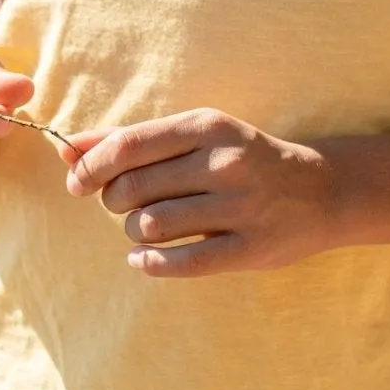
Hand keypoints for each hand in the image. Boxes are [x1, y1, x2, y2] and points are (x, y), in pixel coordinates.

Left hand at [60, 107, 332, 276]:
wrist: (320, 190)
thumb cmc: (243, 157)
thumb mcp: (197, 134)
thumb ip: (133, 140)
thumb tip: (68, 148)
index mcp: (207, 126)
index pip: (130, 145)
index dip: (91, 166)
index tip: (77, 180)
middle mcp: (224, 162)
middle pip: (134, 188)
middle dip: (113, 201)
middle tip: (122, 205)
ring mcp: (239, 206)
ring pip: (152, 225)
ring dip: (134, 232)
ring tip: (145, 227)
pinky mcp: (249, 248)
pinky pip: (182, 262)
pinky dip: (151, 264)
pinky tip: (144, 259)